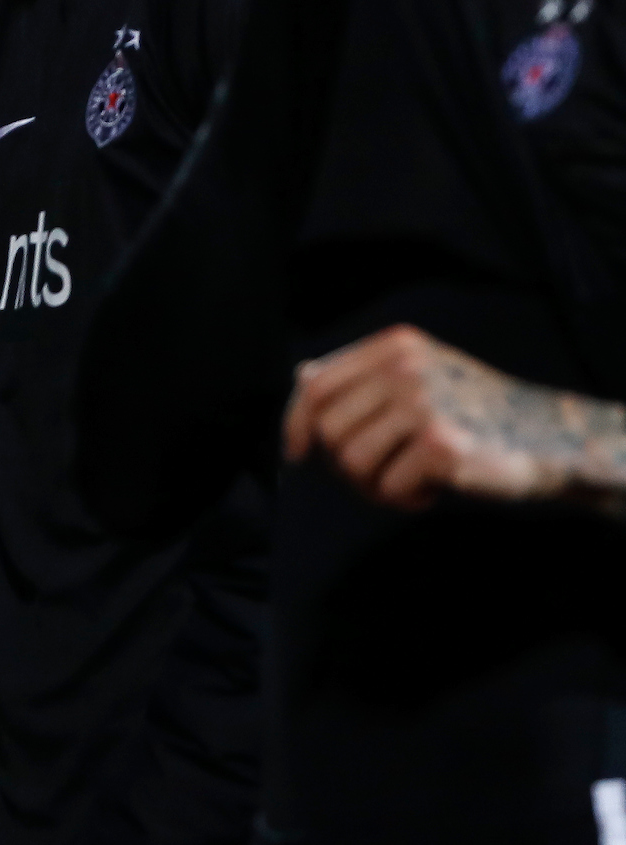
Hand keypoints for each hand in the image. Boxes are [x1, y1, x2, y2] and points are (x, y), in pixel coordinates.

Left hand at [282, 324, 625, 509]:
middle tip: (383, 474)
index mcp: (395, 346)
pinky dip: (405, 499)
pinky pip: (388, 486)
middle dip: (346, 464)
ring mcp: (424, 402)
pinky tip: (432, 490)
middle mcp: (406, 366)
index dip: (297, 425)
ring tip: (408, 480)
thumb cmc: (473, 413)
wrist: (547, 438)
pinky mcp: (441, 443)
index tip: (298, 455)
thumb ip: (361, 377)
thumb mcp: (418, 377)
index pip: (317, 387)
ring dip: (375, 486)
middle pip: (329, 430)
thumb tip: (302, 376)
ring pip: (352, 462)